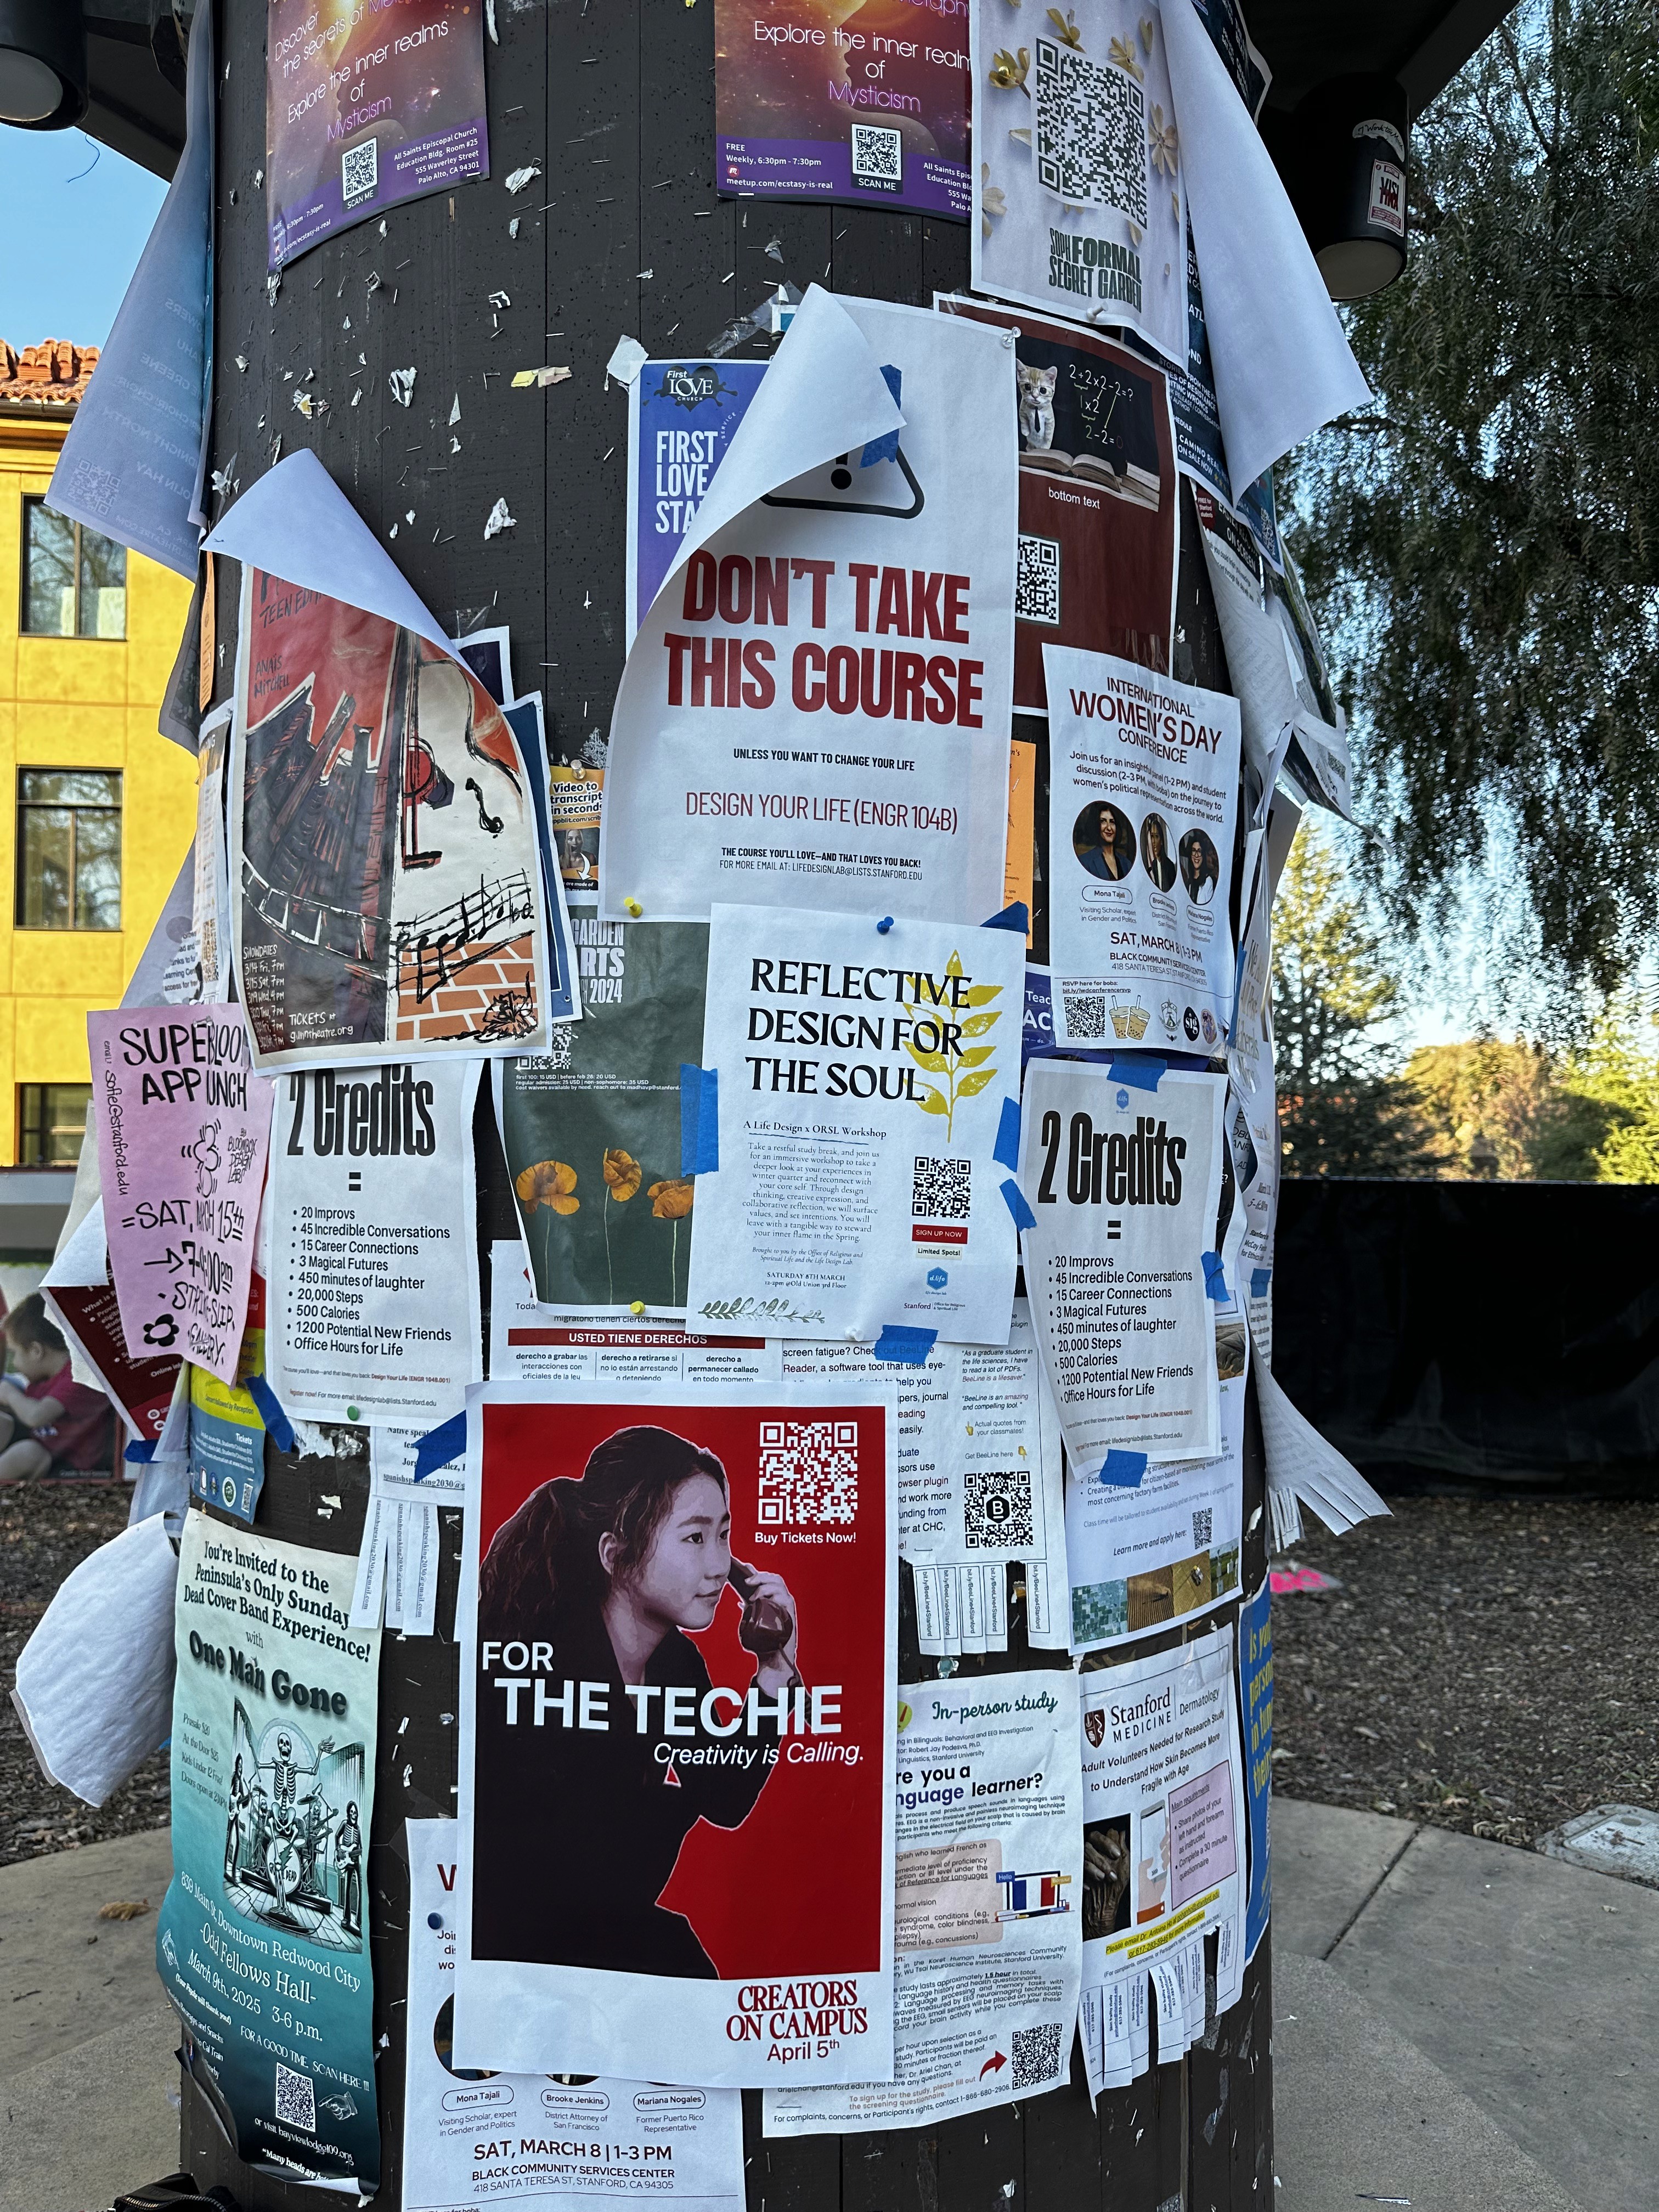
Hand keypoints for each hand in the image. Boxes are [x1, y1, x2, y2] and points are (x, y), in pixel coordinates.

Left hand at [745, 1567, 798, 1689]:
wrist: (772, 1656)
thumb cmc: (764, 1639)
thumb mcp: (754, 1620)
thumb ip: (750, 1610)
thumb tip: (740, 1602)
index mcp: (774, 1599)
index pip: (767, 1579)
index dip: (756, 1572)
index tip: (743, 1565)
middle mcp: (782, 1599)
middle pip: (774, 1578)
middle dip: (760, 1576)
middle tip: (746, 1581)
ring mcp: (787, 1604)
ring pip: (779, 1584)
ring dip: (764, 1585)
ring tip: (753, 1595)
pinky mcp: (790, 1611)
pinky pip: (784, 1597)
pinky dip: (772, 1595)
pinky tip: (762, 1600)